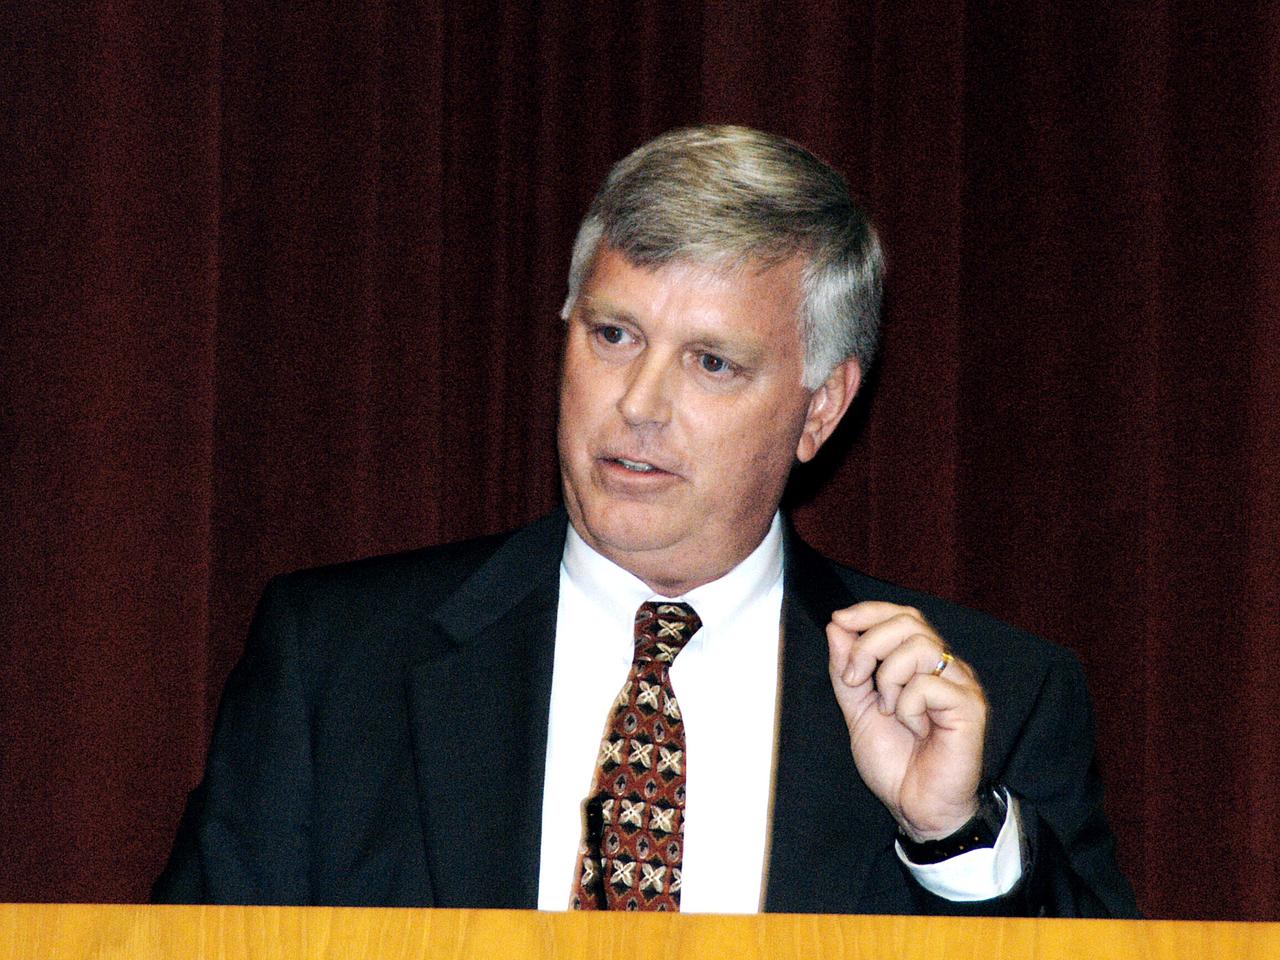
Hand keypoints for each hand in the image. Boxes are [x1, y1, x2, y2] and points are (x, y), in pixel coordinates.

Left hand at [826, 601, 986, 840]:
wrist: (916, 808)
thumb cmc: (896, 763)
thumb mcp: (857, 711)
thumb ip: (846, 671)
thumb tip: (837, 627)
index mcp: (921, 665)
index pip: (903, 616)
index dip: (871, 611)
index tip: (840, 621)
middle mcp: (946, 668)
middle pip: (909, 623)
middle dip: (869, 644)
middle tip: (855, 680)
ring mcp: (961, 686)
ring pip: (919, 647)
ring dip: (888, 677)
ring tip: (887, 710)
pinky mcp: (970, 708)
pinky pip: (928, 685)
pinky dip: (907, 706)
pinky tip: (914, 728)